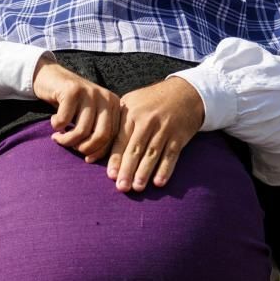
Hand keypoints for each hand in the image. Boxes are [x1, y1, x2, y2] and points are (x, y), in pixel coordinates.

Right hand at [32, 56, 120, 161]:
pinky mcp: (73, 91)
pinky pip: (65, 120)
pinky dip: (57, 126)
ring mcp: (90, 92)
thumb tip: (93, 158)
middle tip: (72, 147)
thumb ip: (97, 133)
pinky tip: (54, 122)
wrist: (52, 78)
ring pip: (82, 130)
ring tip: (58, 137)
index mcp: (114, 106)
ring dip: (66, 140)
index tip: (87, 158)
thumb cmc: (72, 104)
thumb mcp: (89, 117)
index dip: (99, 152)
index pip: (113, 137)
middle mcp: (106, 98)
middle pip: (101, 135)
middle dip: (84, 148)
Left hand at [107, 77, 204, 191]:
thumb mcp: (131, 103)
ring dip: (145, 172)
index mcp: (132, 113)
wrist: (185, 92)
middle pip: (136, 149)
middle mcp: (148, 120)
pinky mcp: (179, 136)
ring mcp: (165, 128)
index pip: (121, 139)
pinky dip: (165, 169)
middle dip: (128, 169)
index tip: (111, 175)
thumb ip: (115, 124)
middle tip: (122, 187)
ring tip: (137, 187)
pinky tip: (159, 182)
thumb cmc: (151, 102)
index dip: (115, 158)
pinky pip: (171, 155)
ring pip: (152, 154)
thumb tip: (93, 151)